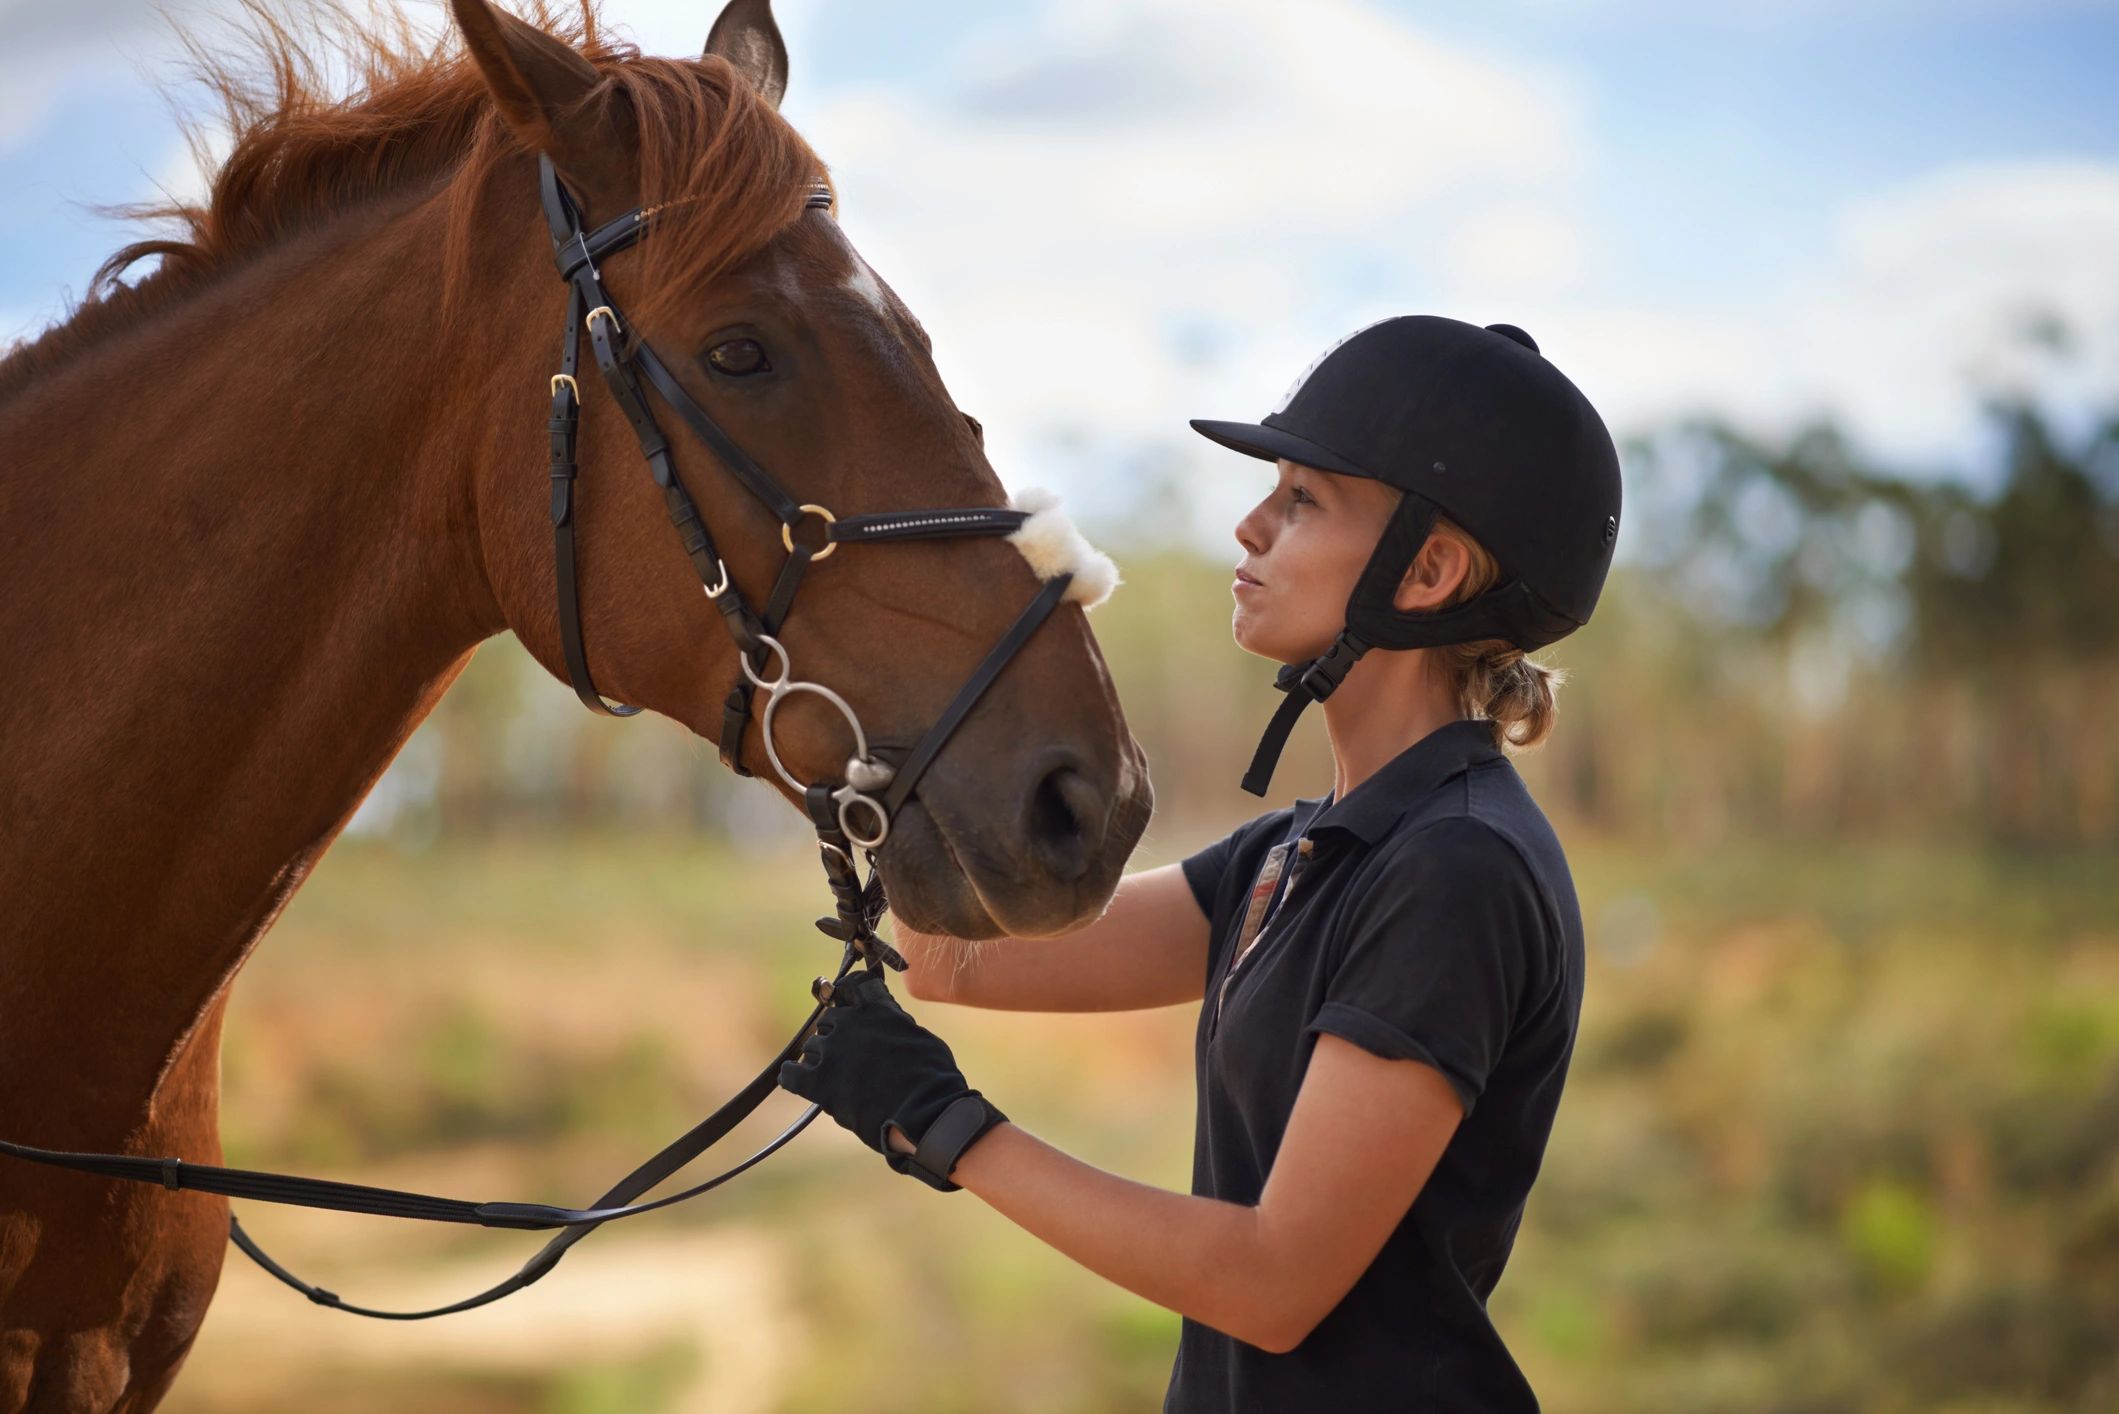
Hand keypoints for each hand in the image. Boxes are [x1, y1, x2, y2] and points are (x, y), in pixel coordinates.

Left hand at [776, 967, 1006, 1190]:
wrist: (927, 1112)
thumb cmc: (934, 1078)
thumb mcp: (920, 1037)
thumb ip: (896, 1024)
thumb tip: (887, 1021)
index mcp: (876, 1009)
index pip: (852, 988)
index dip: (850, 1001)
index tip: (851, 1010)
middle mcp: (850, 1023)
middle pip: (828, 1023)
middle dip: (836, 1038)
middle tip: (849, 1059)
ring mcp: (832, 1052)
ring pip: (811, 1048)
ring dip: (820, 1060)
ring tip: (836, 1078)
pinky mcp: (820, 1082)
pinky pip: (791, 1074)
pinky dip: (792, 1076)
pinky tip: (796, 1079)